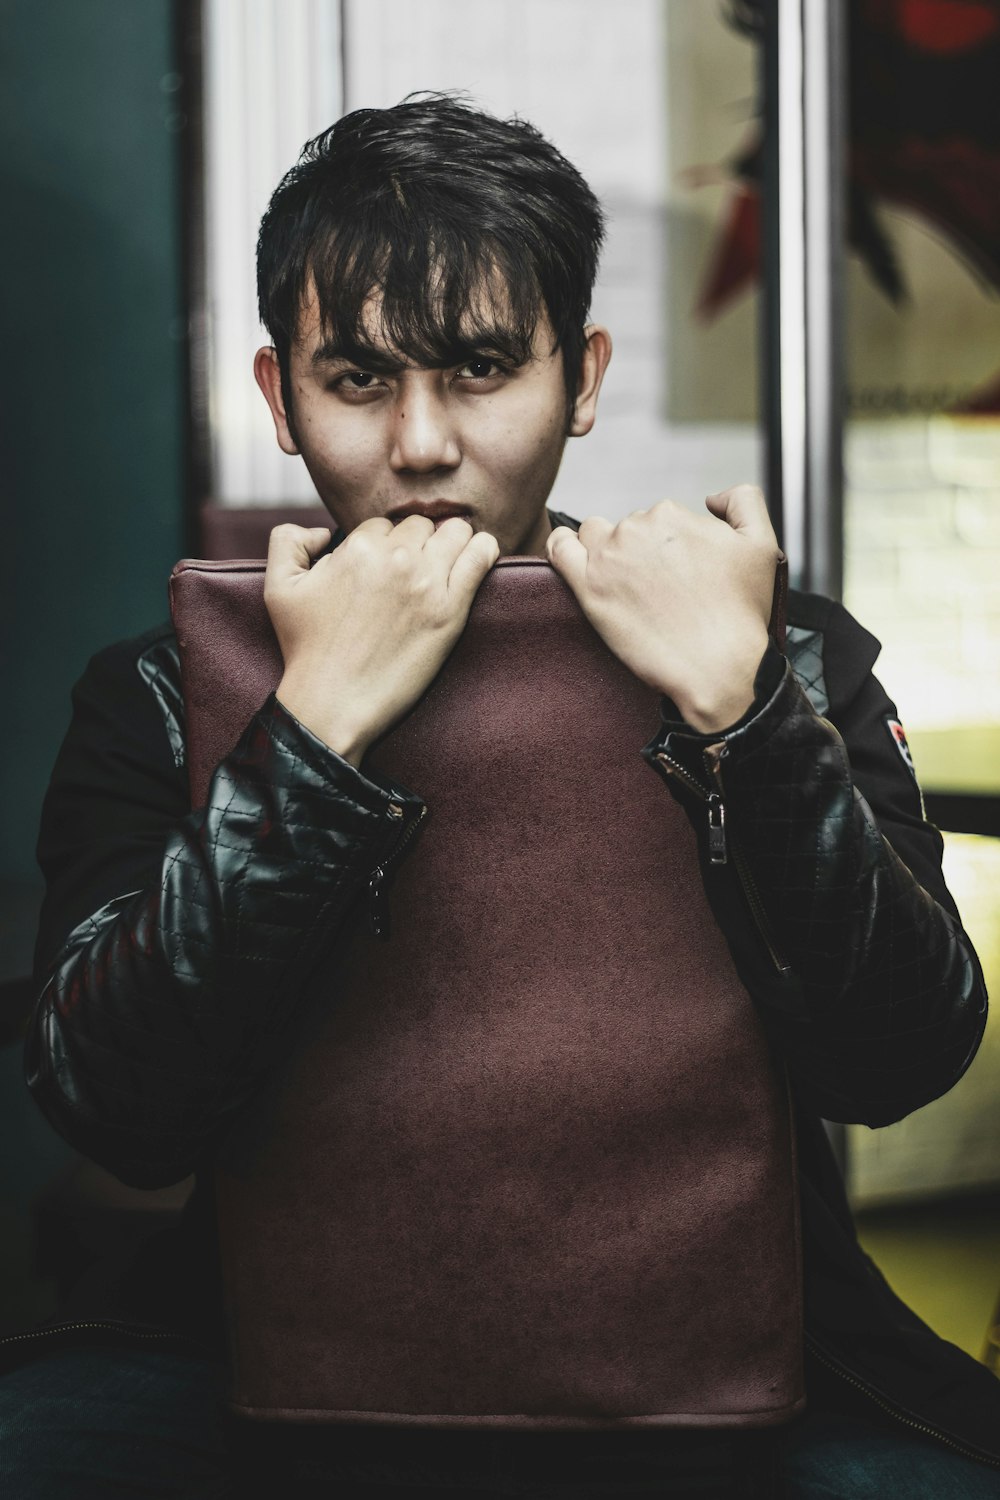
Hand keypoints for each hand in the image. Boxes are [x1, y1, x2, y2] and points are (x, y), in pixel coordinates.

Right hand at [265, 517, 499, 763]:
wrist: (332, 703)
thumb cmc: (305, 650)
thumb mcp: (278, 587)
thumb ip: (288, 541)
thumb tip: (324, 533)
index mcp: (356, 548)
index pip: (382, 526)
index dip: (382, 546)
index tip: (381, 573)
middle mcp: (394, 559)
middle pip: (419, 527)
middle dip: (415, 543)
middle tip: (410, 575)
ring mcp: (426, 583)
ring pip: (455, 532)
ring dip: (452, 542)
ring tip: (446, 563)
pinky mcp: (451, 610)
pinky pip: (481, 557)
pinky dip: (483, 551)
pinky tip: (479, 556)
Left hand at [547, 485, 778, 732]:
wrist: (717, 667)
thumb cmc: (740, 614)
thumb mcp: (762, 545)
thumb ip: (743, 502)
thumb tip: (712, 497)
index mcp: (672, 515)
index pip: (660, 521)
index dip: (670, 549)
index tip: (678, 578)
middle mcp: (637, 528)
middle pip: (628, 529)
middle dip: (640, 553)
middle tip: (657, 592)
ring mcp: (609, 557)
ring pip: (593, 536)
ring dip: (603, 551)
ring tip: (621, 584)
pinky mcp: (587, 588)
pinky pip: (559, 550)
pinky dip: (562, 547)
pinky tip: (571, 557)